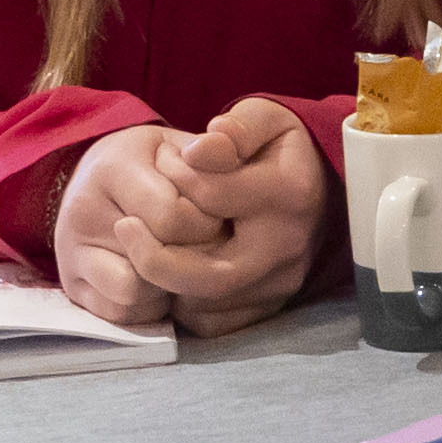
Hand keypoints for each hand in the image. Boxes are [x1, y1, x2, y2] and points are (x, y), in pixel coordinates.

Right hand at [55, 121, 228, 330]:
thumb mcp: (182, 146)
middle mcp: (83, 211)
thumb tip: (229, 156)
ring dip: (168, 285)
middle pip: (158, 258)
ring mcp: (71, 252)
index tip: (214, 215)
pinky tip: (158, 280)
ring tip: (179, 259)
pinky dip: (148, 306)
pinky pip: (121, 313)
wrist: (96, 180)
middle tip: (204, 241)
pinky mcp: (72, 287)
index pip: (174, 217)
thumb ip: (215, 151)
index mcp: (112, 169)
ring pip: (136, 291)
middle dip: (194, 256)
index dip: (208, 224)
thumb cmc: (153, 165)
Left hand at [154, 97, 328, 336]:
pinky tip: (174, 273)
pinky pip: (215, 324)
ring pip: (207, 304)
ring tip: (147, 247)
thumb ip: (236, 128)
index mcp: (289, 193)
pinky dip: (185, 306)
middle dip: (155, 258)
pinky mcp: (271, 305)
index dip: (178, 175)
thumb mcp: (263, 118)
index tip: (167, 161)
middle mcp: (288, 246)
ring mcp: (282, 282)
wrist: (318, 183)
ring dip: (166, 282)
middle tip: (123, 228)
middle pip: (211, 274)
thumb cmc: (277, 147)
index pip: (213, 195)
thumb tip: (203, 147)